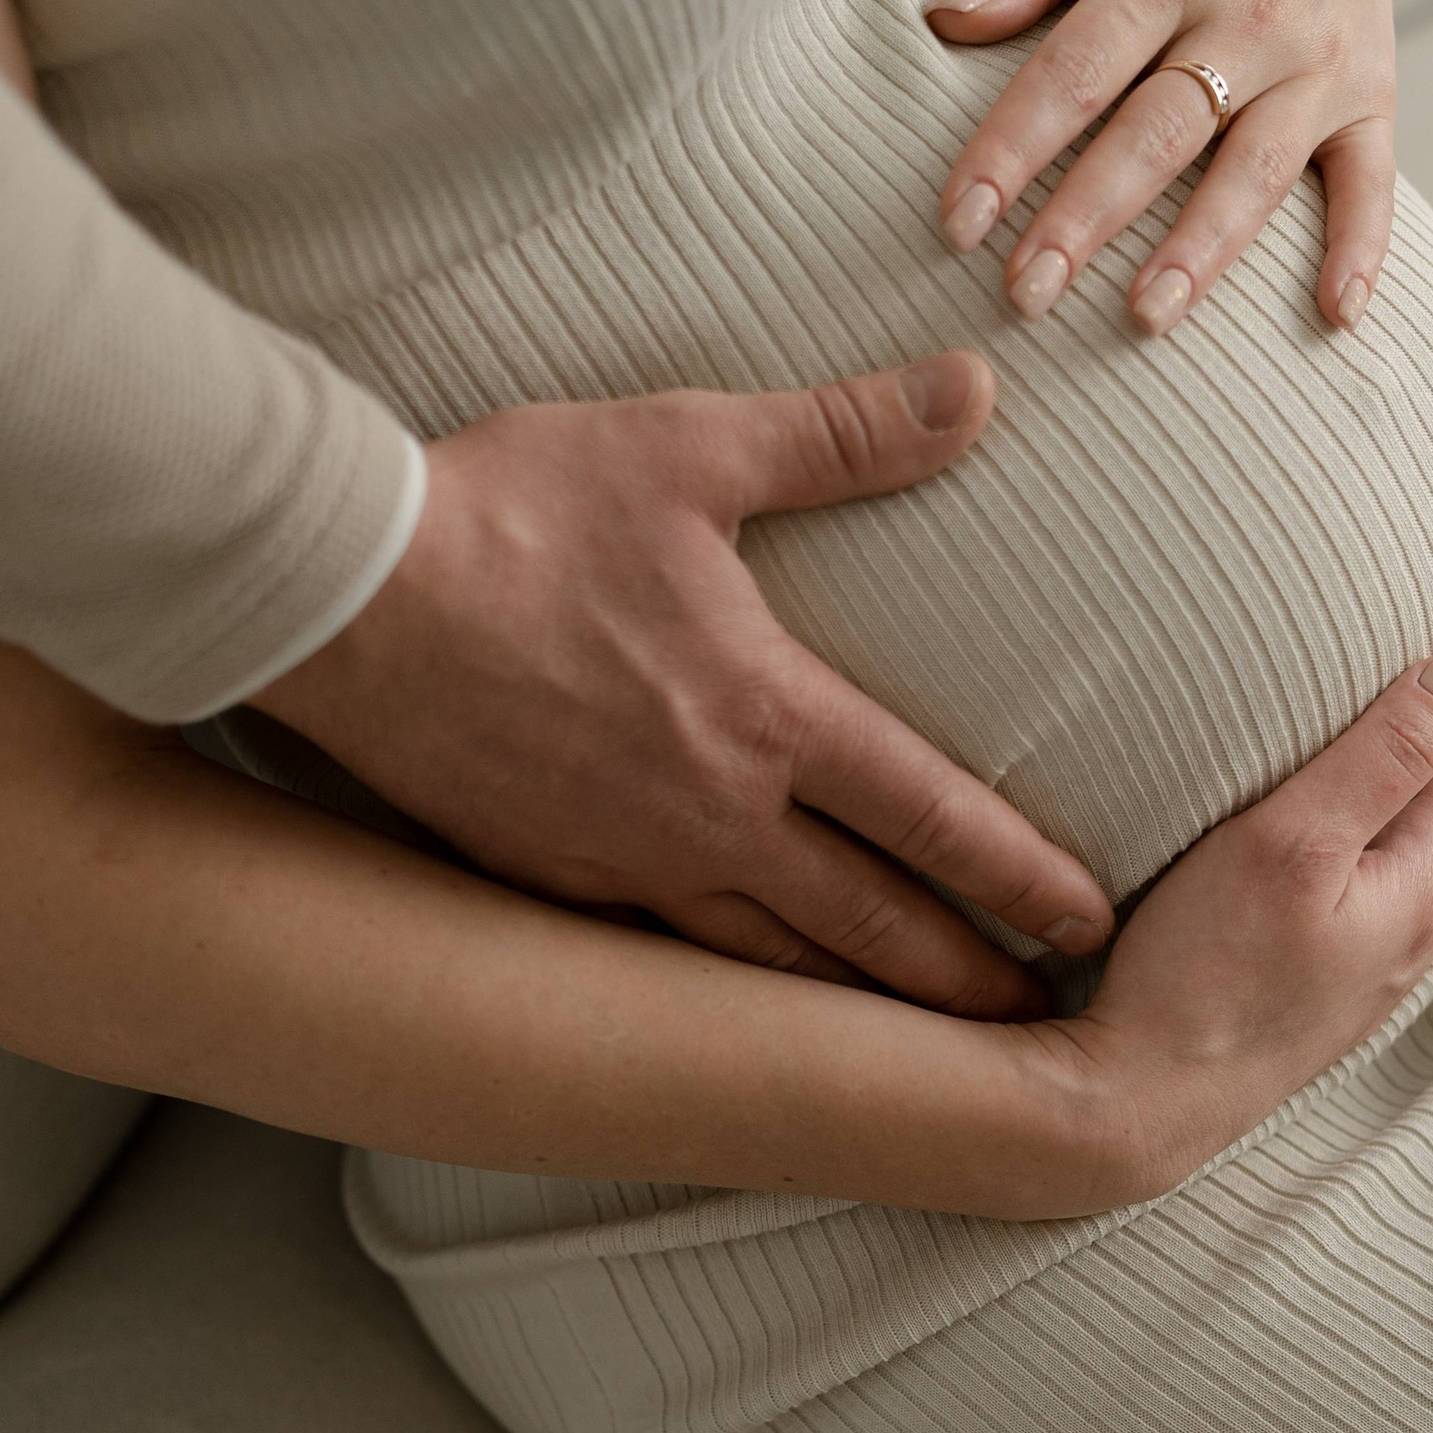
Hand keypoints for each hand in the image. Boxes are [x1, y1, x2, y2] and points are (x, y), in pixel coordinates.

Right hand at [257, 354, 1111, 1018]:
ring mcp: (627, 865)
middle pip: (871, 927)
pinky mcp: (552, 880)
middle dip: (965, 982)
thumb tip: (978, 387)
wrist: (341, 597)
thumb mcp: (690, 447)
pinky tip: (764, 1003)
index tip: (1091, 920)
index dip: (1024, 874)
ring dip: (862, 1010)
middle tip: (1038, 1023)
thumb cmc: (514, 512)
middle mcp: (711, 816)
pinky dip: (740, 993)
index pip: (933, 814)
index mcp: (765, 717)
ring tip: (926, 1045)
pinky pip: (673, 954)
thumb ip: (844, 432)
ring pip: (775, 965)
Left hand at [930, 0, 1404, 340]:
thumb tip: (943, 20)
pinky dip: (1363, 245)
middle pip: (1158, 133)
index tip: (958, 224)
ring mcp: (1316, 57)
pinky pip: (1372, 176)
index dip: (1012, 148)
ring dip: (1203, 248)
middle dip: (1089, 217)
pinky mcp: (1371, 88)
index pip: (1076, 70)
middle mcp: (1248, 14)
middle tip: (1027, 295)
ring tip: (1146, 320)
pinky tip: (1335, 317)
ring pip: (1257, 167)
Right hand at [1033, 619, 1432, 1201]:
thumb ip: (1380, 758)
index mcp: (1418, 888)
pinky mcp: (1330, 985)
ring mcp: (1373, 965)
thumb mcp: (1289, 844)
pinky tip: (1404, 834)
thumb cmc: (1205, 975)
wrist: (1143, 1106)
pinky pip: (1413, 884)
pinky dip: (1432, 829)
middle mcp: (1412, 931)